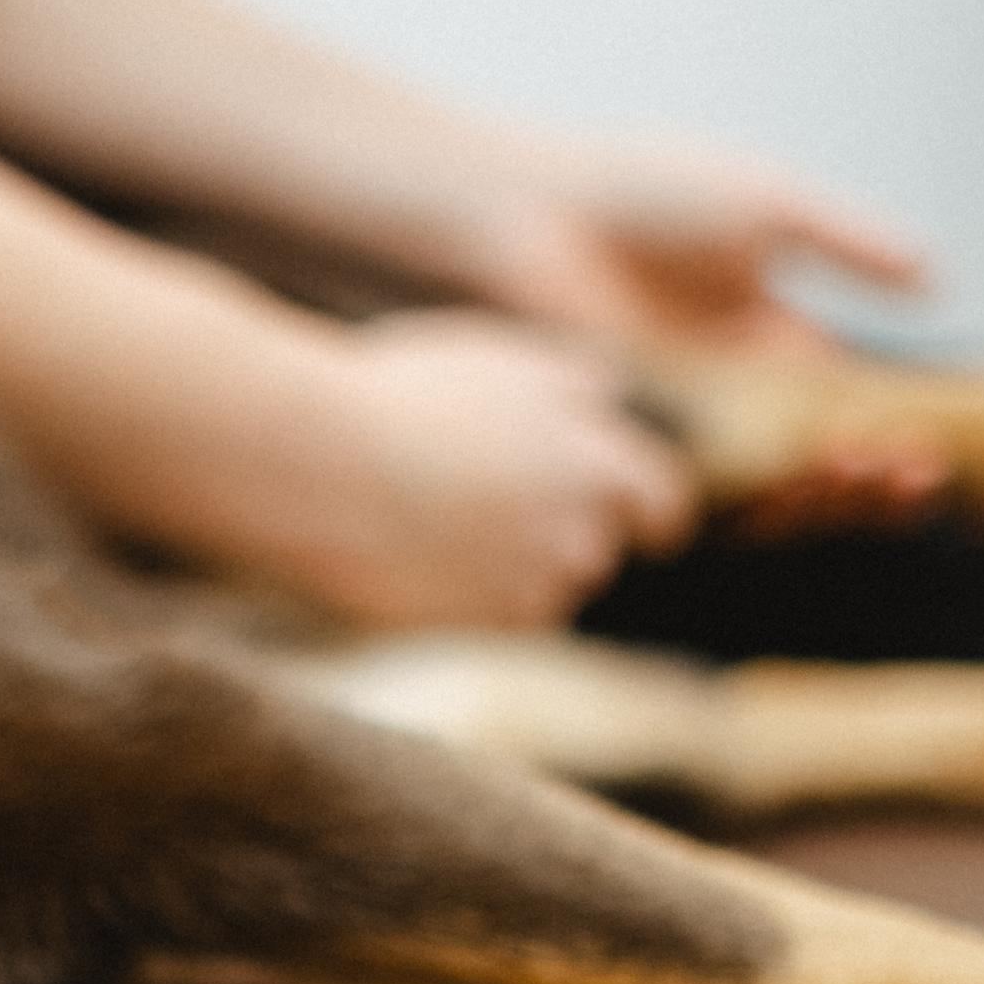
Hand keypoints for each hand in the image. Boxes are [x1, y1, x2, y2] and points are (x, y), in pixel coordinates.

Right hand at [238, 312, 698, 633]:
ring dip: (516, 567)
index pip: (663, 500)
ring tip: (444, 524)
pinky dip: (473, 597)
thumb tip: (612, 394)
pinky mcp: (479, 624)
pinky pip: (497, 618)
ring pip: (548, 587)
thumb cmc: (403, 396)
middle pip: (598, 547)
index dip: (652, 511)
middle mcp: (578, 528)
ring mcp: (529, 582)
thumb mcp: (503, 358)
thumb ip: (572, 383)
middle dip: (565, 533)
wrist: (320, 463)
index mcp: (598, 457)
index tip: (648, 524)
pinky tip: (423, 559)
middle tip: (501, 506)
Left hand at [455, 136, 950, 532]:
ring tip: (859, 478)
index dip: (895, 427)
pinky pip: (696, 491)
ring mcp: (684, 420)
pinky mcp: (636, 443)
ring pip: (765, 482)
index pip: (847, 399)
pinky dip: (746, 501)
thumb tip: (940, 282)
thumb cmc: (646, 192)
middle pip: (816, 453)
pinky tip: (791, 491)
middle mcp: (730, 389)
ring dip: (820, 491)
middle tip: (913, 476)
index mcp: (768, 334)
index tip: (933, 449)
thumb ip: (851, 244)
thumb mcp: (772, 205)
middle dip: (870, 471)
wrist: (536, 215)